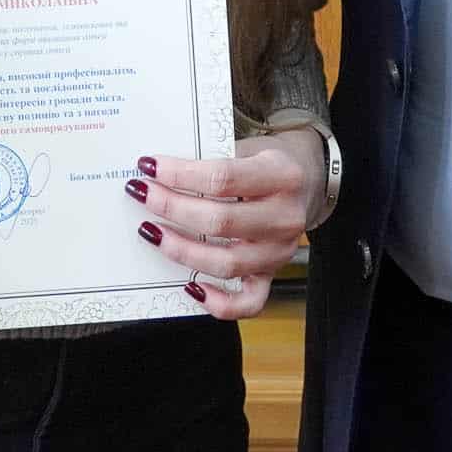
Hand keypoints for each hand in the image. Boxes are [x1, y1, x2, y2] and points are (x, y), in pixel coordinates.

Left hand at [127, 131, 322, 319]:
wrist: (309, 181)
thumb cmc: (266, 163)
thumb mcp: (248, 148)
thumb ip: (211, 160)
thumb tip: (157, 173)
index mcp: (283, 176)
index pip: (223, 178)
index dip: (180, 174)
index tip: (149, 166)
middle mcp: (286, 217)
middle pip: (220, 221)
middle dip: (171, 207)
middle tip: (142, 194)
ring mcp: (281, 252)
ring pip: (226, 263)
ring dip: (181, 250)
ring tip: (150, 232)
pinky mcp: (273, 276)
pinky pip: (248, 303)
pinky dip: (218, 303)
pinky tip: (189, 287)